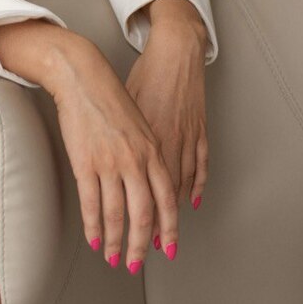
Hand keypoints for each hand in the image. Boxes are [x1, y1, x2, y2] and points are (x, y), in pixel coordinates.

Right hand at [44, 33, 178, 273]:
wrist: (84, 76)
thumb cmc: (111, 96)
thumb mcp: (141, 124)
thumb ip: (150, 153)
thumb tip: (153, 183)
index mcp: (153, 149)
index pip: (166, 199)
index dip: (168, 227)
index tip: (167, 247)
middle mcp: (135, 159)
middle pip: (143, 214)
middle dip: (140, 244)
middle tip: (135, 262)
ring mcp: (110, 162)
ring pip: (117, 214)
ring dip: (115, 241)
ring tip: (112, 256)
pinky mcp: (85, 162)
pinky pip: (91, 203)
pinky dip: (94, 225)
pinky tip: (94, 238)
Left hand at [124, 21, 208, 250]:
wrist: (174, 51)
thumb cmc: (144, 74)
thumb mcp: (123, 105)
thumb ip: (116, 137)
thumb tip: (102, 162)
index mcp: (141, 139)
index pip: (134, 188)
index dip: (125, 219)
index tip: (117, 240)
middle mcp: (164, 144)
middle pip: (155, 198)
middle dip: (147, 230)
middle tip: (139, 253)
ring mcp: (186, 138)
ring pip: (178, 187)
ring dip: (170, 216)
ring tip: (165, 238)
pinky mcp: (199, 130)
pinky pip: (200, 166)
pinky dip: (196, 187)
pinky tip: (190, 202)